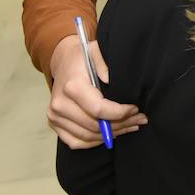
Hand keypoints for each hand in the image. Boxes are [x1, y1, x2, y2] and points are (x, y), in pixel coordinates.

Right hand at [48, 34, 145, 148]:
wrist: (63, 62)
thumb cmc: (83, 57)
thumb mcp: (97, 51)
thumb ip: (105, 65)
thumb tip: (112, 81)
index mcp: (72, 86)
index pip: (99, 109)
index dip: (120, 113)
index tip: (135, 109)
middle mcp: (60, 104)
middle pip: (94, 126)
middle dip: (121, 125)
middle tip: (139, 119)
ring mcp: (55, 116)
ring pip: (87, 136)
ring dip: (112, 135)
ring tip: (130, 126)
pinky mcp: (54, 124)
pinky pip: (76, 142)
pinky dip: (95, 142)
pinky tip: (111, 134)